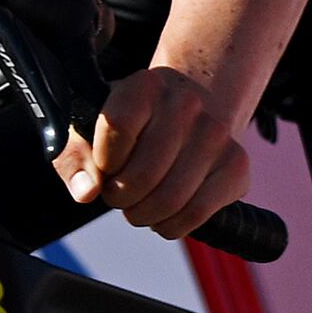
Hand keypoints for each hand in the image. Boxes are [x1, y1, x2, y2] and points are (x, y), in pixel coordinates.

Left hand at [62, 63, 253, 238]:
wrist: (187, 116)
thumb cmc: (133, 128)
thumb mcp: (92, 131)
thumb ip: (75, 159)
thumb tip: (86, 191)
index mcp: (145, 86)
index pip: (116, 129)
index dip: (104, 162)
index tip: (105, 167)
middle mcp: (186, 103)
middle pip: (143, 175)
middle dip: (121, 198)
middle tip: (119, 195)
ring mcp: (217, 134)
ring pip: (170, 200)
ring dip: (145, 215)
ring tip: (140, 205)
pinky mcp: (236, 165)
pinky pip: (197, 213)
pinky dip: (172, 225)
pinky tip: (164, 214)